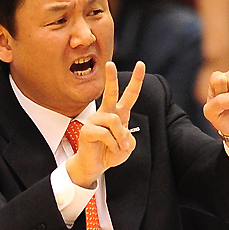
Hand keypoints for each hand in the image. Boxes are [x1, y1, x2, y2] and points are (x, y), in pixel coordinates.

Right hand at [66, 61, 145, 187]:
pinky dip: (112, 144)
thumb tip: (121, 129)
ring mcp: (95, 120)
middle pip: (110, 93)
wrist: (95, 166)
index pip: (128, 95)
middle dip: (111, 78)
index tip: (141, 64)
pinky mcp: (88, 130)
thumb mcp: (127, 146)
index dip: (136, 80)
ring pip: (114, 121)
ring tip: (119, 148)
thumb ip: (128, 136)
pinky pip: (105, 134)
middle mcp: (105, 113)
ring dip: (121, 138)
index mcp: (117, 114)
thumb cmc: (110, 153)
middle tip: (110, 63)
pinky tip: (110, 150)